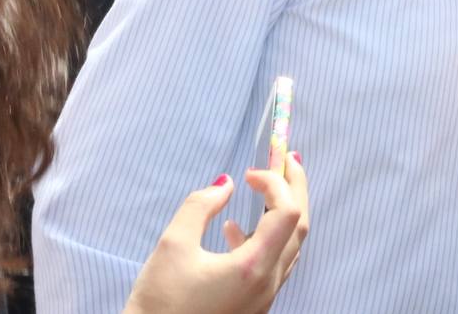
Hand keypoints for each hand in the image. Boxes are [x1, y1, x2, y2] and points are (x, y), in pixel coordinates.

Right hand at [124, 153, 309, 313]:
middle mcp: (268, 283)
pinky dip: (265, 238)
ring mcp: (264, 297)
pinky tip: (234, 230)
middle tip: (287, 158)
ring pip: (289, 246)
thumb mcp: (172, 246)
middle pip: (298, 226)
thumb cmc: (158, 304)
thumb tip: (225, 184)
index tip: (249, 172)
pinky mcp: (253, 305)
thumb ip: (201, 206)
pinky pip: (273, 264)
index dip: (274, 182)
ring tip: (265, 187)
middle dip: (294, 188)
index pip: (287, 212)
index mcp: (254, 267)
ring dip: (282, 212)